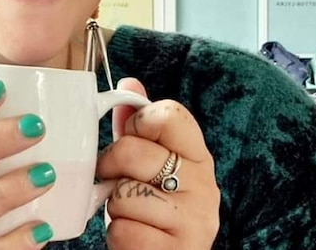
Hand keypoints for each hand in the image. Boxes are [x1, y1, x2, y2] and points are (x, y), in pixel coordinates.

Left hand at [96, 78, 219, 249]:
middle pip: (132, 151)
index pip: (168, 114)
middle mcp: (204, 183)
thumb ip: (139, 126)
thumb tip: (129, 83)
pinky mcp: (179, 249)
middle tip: (118, 181)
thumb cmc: (154, 207)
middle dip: (112, 168)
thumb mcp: (148, 163)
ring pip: (123, 194)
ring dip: (115, 208)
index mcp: (198, 153)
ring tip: (133, 213)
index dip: (137, 124)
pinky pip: (124, 231)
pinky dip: (119, 236)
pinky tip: (136, 236)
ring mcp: (195, 219)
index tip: (131, 139)